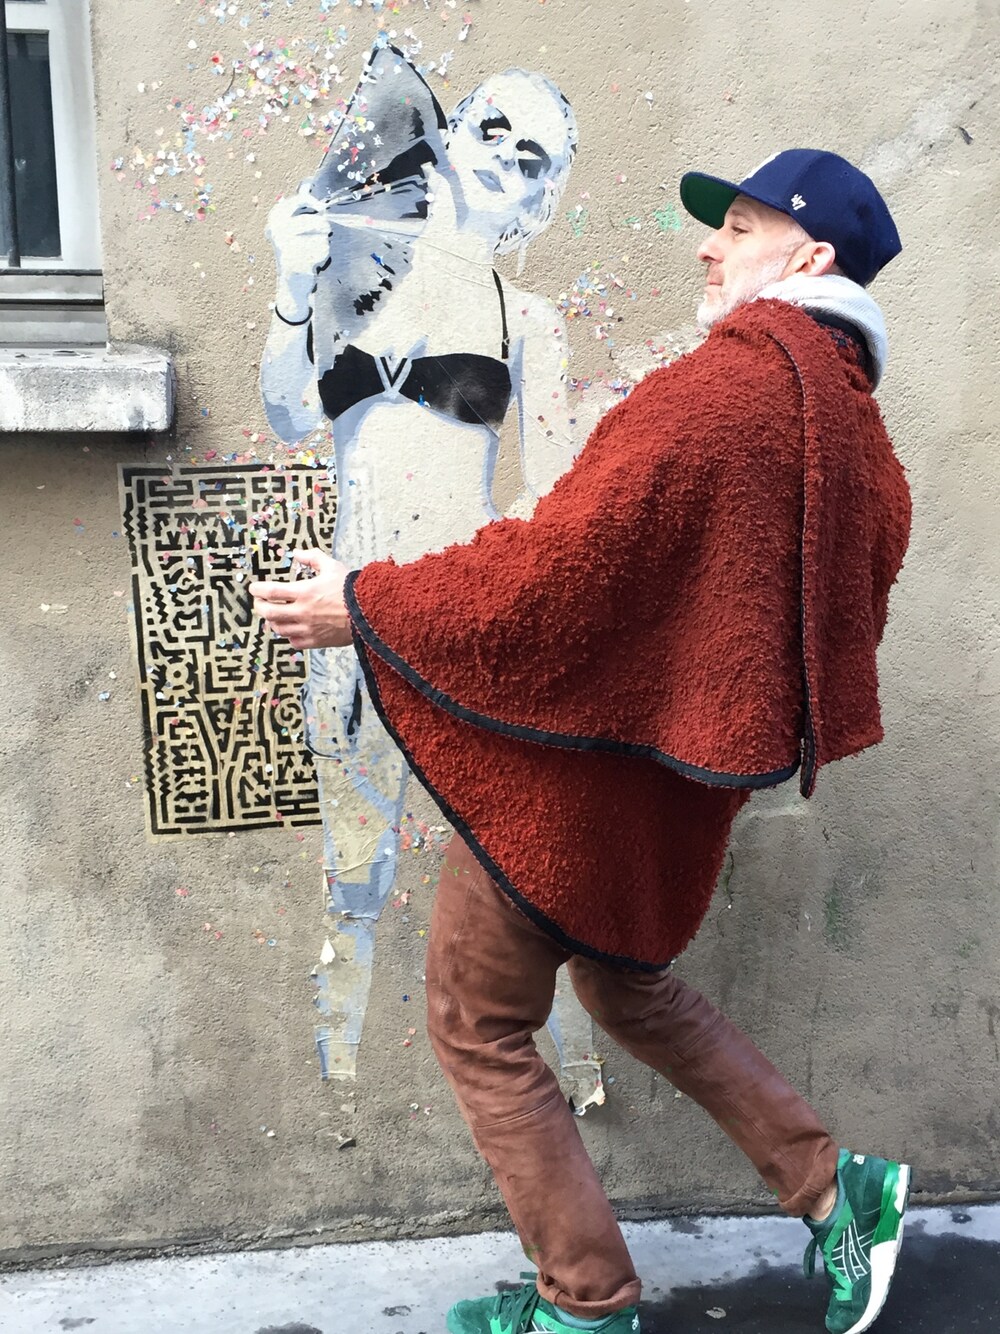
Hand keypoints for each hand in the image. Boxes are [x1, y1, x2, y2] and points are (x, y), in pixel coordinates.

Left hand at [249, 549, 351, 648]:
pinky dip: (288, 635)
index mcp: (305, 592)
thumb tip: (296, 553)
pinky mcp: (315, 641)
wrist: (370, 612)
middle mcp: (303, 612)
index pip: (271, 592)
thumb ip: (312, 557)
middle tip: (260, 602)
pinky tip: (292, 627)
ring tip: (275, 615)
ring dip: (273, 621)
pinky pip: (293, 641)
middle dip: (259, 607)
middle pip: (269, 613)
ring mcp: (308, 629)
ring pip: (279, 629)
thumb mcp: (332, 567)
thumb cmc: (352, 589)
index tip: (254, 588)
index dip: (257, 590)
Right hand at [265, 180, 333, 316]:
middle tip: (322, 234)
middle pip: (315, 221)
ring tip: (312, 253)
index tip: (320, 208)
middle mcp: (277, 231)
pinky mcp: (297, 261)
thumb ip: (300, 209)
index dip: (312, 202)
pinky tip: (313, 263)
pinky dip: (323, 256)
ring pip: (322, 236)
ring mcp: (286, 247)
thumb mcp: (293, 228)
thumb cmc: (297, 252)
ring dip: (323, 244)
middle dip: (323, 228)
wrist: (292, 284)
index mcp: (275, 219)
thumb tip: (307, 184)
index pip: (298, 200)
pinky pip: (322, 249)